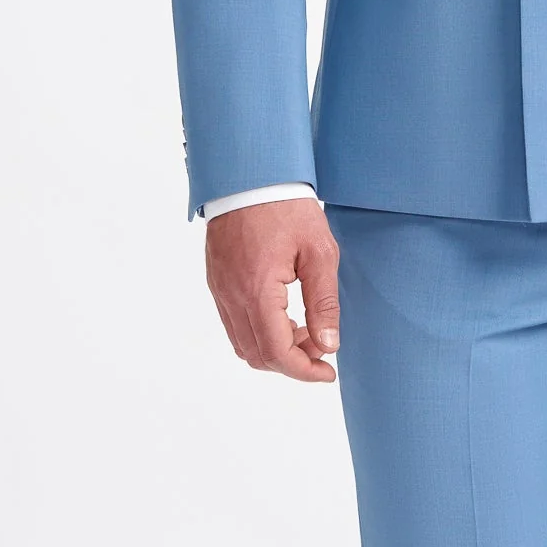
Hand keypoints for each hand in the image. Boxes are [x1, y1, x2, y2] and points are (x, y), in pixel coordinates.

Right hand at [205, 198, 340, 383]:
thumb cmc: (287, 207)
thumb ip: (324, 302)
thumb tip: (329, 345)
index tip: (328, 371)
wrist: (250, 174)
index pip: (276, 352)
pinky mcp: (217, 282)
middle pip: (257, 355)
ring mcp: (220, 289)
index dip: (304, 371)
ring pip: (243, 344)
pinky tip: (284, 316)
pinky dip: (259, 333)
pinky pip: (234, 324)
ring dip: (275, 349)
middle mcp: (232, 295)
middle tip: (322, 347)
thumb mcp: (319, 252)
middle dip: (292, 362)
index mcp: (257, 290)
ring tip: (305, 330)